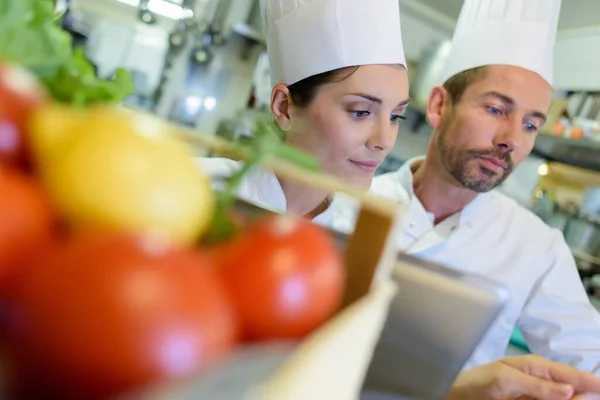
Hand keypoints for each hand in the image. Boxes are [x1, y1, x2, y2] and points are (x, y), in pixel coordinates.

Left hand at [444, 355, 599, 399]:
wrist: (458, 394)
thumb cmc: (479, 380)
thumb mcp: (507, 379)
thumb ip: (537, 385)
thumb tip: (568, 390)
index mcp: (536, 367)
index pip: (570, 374)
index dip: (590, 382)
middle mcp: (540, 380)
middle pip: (571, 390)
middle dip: (583, 394)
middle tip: (596, 394)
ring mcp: (536, 395)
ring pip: (563, 399)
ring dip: (571, 399)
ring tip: (584, 397)